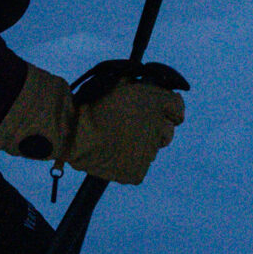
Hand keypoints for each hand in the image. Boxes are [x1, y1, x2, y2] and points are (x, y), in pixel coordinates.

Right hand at [0, 62, 186, 185]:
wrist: (75, 133)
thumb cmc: (93, 104)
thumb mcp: (118, 81)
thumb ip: (137, 82)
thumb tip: (145, 84)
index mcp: (157, 103)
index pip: (177, 107)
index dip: (167, 108)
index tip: (154, 110)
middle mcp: (159, 128)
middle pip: (167, 132)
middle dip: (155, 129)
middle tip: (131, 127)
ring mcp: (149, 152)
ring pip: (151, 150)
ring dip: (140, 145)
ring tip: (116, 140)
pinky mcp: (137, 172)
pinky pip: (138, 168)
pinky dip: (128, 163)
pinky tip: (112, 154)